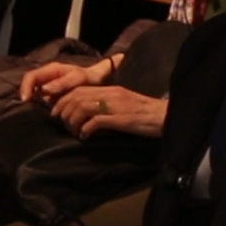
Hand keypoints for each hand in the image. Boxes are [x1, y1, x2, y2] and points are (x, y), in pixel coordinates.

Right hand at [21, 58, 113, 103]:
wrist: (97, 80)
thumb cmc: (88, 76)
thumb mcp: (78, 78)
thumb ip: (62, 83)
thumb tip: (44, 90)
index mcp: (51, 70)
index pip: (31, 76)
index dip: (25, 87)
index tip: (26, 99)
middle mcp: (47, 77)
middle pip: (30, 85)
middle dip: (27, 96)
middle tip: (29, 107)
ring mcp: (48, 86)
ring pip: (34, 94)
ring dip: (34, 102)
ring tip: (37, 111)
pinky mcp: (52, 95)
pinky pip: (43, 100)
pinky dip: (42, 106)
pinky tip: (45, 112)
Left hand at [50, 86, 168, 138]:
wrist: (167, 117)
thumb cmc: (147, 114)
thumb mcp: (125, 104)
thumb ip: (108, 104)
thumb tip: (89, 115)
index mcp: (112, 89)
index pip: (79, 89)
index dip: (63, 100)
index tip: (58, 113)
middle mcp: (112, 94)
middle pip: (77, 97)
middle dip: (64, 111)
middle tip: (63, 124)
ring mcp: (116, 106)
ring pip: (82, 107)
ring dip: (73, 121)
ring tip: (74, 132)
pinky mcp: (121, 119)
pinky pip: (95, 121)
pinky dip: (86, 130)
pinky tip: (86, 137)